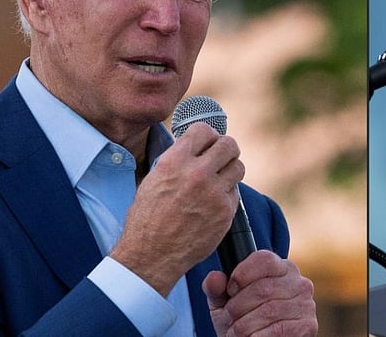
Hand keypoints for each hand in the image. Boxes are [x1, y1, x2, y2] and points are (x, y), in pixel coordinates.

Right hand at [111, 122, 244, 294]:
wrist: (152, 255)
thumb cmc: (147, 219)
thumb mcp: (154, 180)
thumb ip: (177, 161)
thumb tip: (195, 147)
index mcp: (174, 162)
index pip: (203, 130)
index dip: (208, 135)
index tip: (208, 143)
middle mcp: (196, 173)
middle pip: (229, 144)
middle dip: (226, 149)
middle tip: (220, 159)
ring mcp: (214, 192)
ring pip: (238, 166)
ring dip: (230, 170)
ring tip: (219, 180)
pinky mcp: (225, 211)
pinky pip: (235, 192)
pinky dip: (227, 195)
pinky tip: (213, 203)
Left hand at [203, 250, 317, 336]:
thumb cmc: (243, 320)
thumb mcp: (225, 303)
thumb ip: (216, 288)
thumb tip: (215, 278)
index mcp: (281, 268)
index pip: (264, 259)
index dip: (242, 275)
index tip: (230, 291)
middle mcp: (298, 282)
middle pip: (262, 288)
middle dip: (238, 307)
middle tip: (230, 319)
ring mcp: (306, 304)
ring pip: (268, 311)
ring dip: (244, 326)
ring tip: (236, 332)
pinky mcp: (308, 326)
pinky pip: (277, 330)